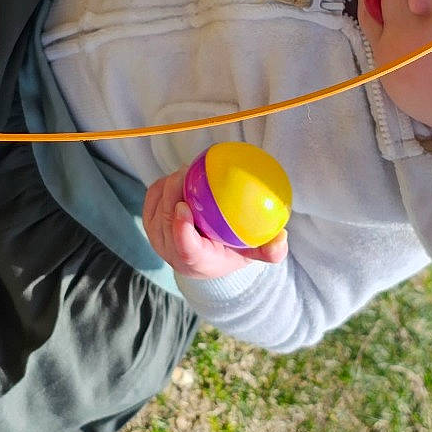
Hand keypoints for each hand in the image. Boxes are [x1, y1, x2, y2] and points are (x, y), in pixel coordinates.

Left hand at [142, 167, 287, 280]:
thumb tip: (282, 238)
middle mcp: (170, 251)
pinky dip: (165, 183)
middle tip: (193, 169)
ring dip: (171, 184)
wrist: (204, 259)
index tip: (185, 207)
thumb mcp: (253, 254)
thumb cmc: (232, 253)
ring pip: (157, 204)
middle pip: (165, 219)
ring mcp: (156, 237)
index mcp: (195, 262)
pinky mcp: (150, 222)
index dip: (181, 229)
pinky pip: (153, 195)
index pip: (184, 248)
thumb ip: (269, 250)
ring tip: (191, 169)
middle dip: (175, 192)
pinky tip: (183, 174)